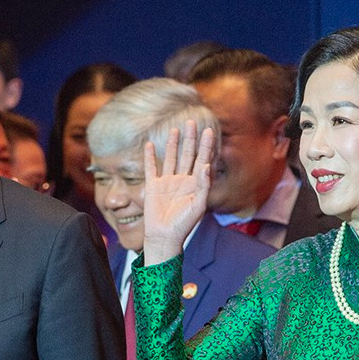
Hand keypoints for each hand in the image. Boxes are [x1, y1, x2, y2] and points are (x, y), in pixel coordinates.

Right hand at [141, 121, 214, 264]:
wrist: (164, 237)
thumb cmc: (184, 224)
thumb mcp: (198, 205)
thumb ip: (203, 185)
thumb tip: (207, 165)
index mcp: (195, 184)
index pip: (202, 160)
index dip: (205, 146)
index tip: (208, 131)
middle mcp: (182, 180)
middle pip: (187, 155)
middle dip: (190, 139)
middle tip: (192, 122)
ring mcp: (167, 182)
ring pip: (171, 158)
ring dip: (173, 144)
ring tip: (175, 129)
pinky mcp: (153, 186)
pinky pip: (151, 168)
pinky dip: (150, 157)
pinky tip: (151, 145)